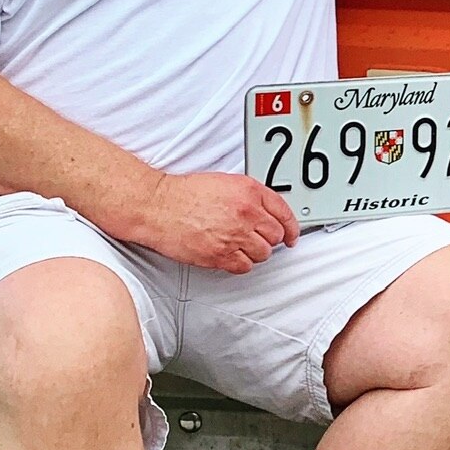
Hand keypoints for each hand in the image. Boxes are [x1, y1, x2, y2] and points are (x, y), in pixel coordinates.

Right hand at [132, 171, 301, 272]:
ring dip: (254, 252)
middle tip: (256, 238)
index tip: (292, 235)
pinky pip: (244, 266)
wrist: (157, 207)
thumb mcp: (225, 183)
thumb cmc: (184, 194)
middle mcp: (246, 213)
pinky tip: (230, 255)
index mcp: (249, 191)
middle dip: (269, 239)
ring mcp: (234, 235)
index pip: (284, 213)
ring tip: (239, 245)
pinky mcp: (220, 255)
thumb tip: (266, 212)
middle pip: (276, 236)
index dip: (292, 227)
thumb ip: (249, 197)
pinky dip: (240, 263)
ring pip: (263, 254)